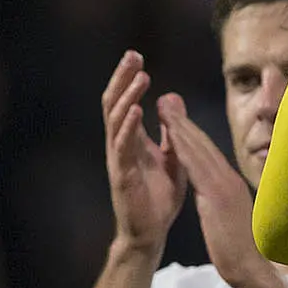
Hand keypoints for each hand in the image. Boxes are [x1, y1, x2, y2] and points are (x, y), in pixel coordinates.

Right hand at [99, 52, 183, 254]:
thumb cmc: (158, 198)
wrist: (150, 232)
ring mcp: (118, 159)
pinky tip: (136, 110)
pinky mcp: (122, 175)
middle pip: (115, 103)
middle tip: (133, 55)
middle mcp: (120, 145)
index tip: (138, 57)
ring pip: (116, 120)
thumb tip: (172, 101)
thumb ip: (171, 132)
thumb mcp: (171, 157)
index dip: (129, 79)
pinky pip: (122, 147)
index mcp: (131, 140)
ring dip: (127, 96)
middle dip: (123, 78)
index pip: (125, 101)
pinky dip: (128, 127)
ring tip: (140, 76)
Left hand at [158, 95, 282, 287]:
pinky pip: (198, 168)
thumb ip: (223, 201)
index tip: (175, 118)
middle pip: (203, 144)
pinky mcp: (218, 196)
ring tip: (163, 108)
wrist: (251, 267)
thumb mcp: (230, 217)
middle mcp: (229, 179)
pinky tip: (172, 137)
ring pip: (199, 150)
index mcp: (230, 184)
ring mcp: (225, 186)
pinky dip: (184, 149)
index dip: (190, 133)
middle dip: (182, 122)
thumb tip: (219, 194)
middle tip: (166, 100)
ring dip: (180, 127)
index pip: (207, 154)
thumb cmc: (241, 249)